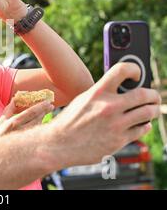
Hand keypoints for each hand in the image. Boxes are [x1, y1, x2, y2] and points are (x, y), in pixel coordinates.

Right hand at [0, 99, 53, 138]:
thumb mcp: (1, 121)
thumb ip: (9, 109)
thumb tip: (15, 98)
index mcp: (13, 123)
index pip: (31, 112)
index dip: (40, 106)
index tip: (48, 102)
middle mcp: (20, 130)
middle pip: (37, 119)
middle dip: (45, 111)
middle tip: (51, 106)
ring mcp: (25, 139)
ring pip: (38, 127)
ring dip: (43, 119)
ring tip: (47, 113)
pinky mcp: (28, 146)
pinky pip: (37, 135)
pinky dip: (41, 128)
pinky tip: (43, 124)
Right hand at [45, 62, 160, 166]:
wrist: (59, 144)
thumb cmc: (70, 121)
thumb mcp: (83, 100)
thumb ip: (103, 93)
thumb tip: (125, 89)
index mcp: (97, 93)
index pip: (122, 70)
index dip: (134, 69)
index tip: (137, 74)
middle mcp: (108, 107)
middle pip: (144, 94)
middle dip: (153, 95)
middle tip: (154, 97)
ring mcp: (116, 125)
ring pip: (148, 113)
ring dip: (153, 110)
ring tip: (151, 110)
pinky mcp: (119, 140)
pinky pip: (141, 129)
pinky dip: (144, 125)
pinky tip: (141, 123)